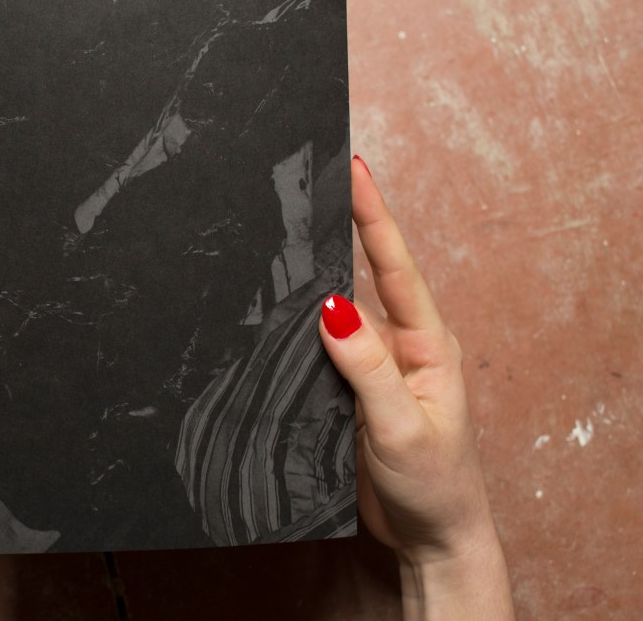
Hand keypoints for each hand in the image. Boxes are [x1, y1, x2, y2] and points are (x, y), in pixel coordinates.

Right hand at [318, 156, 514, 618]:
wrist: (432, 538)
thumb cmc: (434, 485)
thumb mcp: (402, 425)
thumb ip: (369, 367)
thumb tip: (332, 306)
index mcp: (427, 343)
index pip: (394, 267)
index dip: (374, 217)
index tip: (355, 172)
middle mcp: (401, 344)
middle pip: (363, 275)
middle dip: (339, 228)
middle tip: (307, 184)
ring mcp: (374, 366)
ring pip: (336, 309)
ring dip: (312, 275)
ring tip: (280, 232)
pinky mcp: (351, 389)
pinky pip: (321, 346)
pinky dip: (299, 324)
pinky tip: (274, 309)